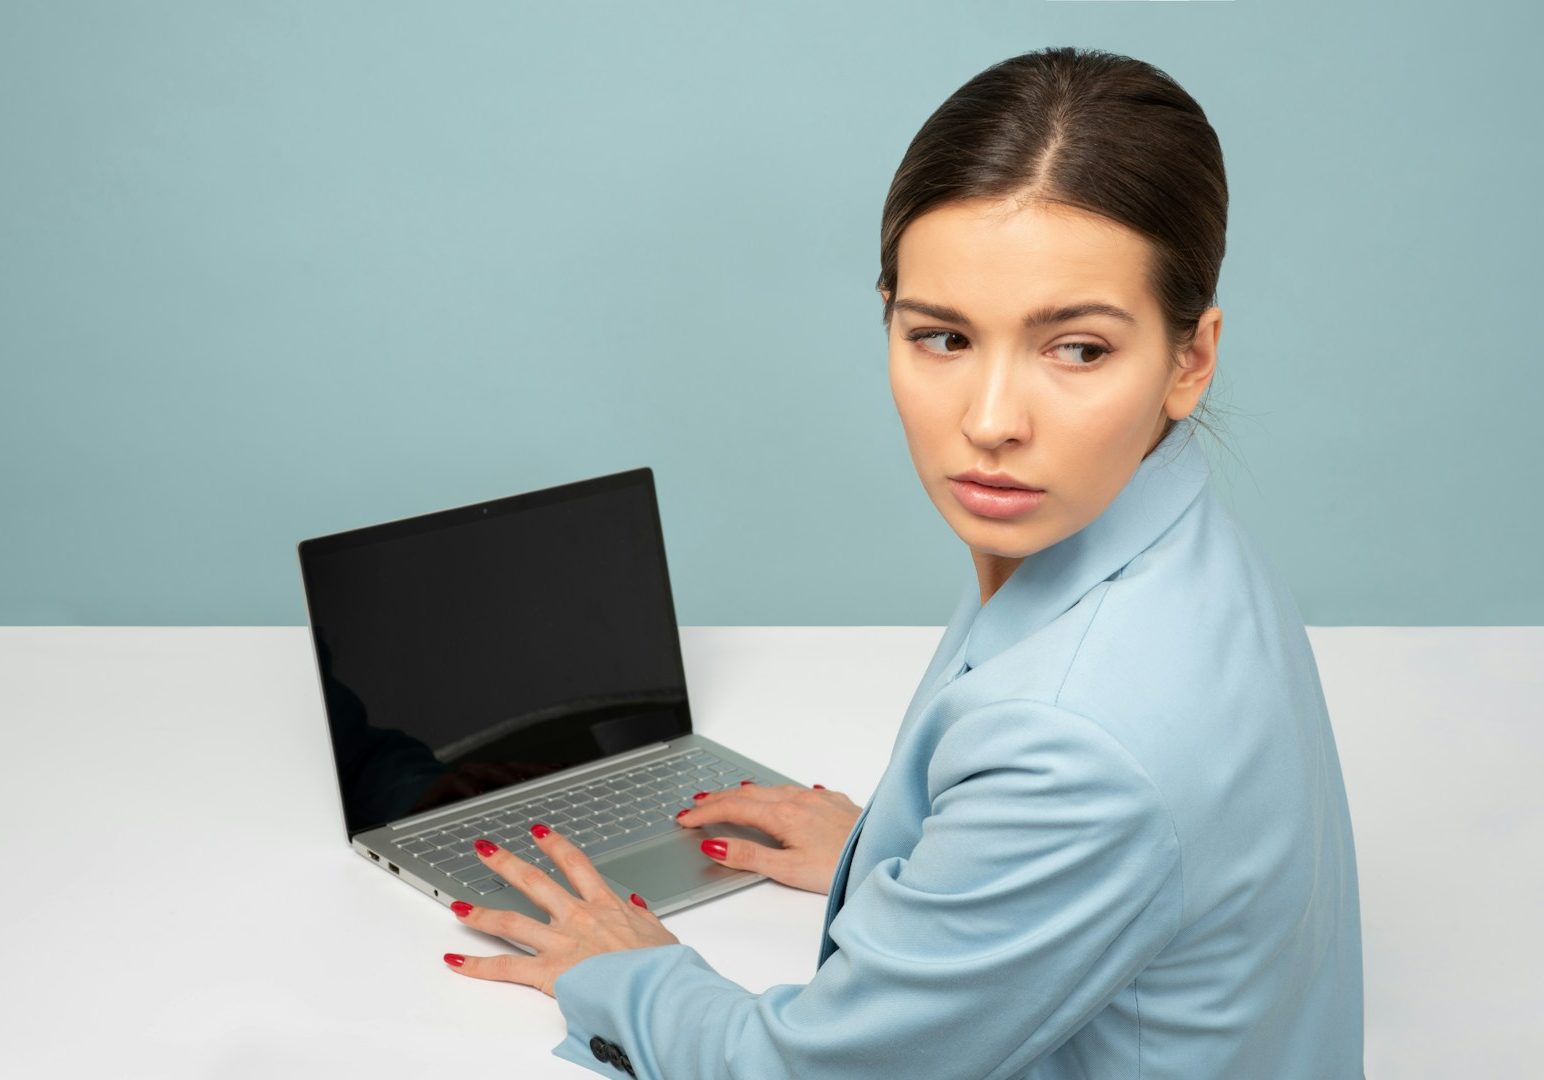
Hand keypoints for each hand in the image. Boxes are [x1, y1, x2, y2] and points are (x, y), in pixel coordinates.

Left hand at [442, 827, 680, 996]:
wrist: (655, 988)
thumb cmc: (661, 967)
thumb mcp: (658, 934)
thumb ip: (642, 917)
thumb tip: (634, 905)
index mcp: (605, 906)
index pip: (575, 865)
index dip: (555, 845)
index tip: (540, 833)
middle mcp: (578, 917)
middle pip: (534, 881)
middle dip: (507, 863)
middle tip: (487, 849)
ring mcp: (560, 942)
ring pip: (511, 921)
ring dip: (481, 912)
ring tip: (458, 905)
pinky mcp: (548, 971)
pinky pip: (506, 967)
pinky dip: (477, 965)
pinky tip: (456, 962)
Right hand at [677, 782, 862, 894]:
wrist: (884, 856)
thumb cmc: (842, 868)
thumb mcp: (788, 871)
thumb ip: (749, 856)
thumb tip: (714, 845)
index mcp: (784, 815)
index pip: (733, 808)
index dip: (705, 813)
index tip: (684, 818)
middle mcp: (800, 800)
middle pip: (749, 794)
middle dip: (718, 798)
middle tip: (695, 805)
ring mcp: (818, 799)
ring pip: (772, 789)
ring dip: (745, 794)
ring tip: (728, 797)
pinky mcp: (835, 803)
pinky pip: (796, 791)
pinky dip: (776, 793)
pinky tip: (779, 797)